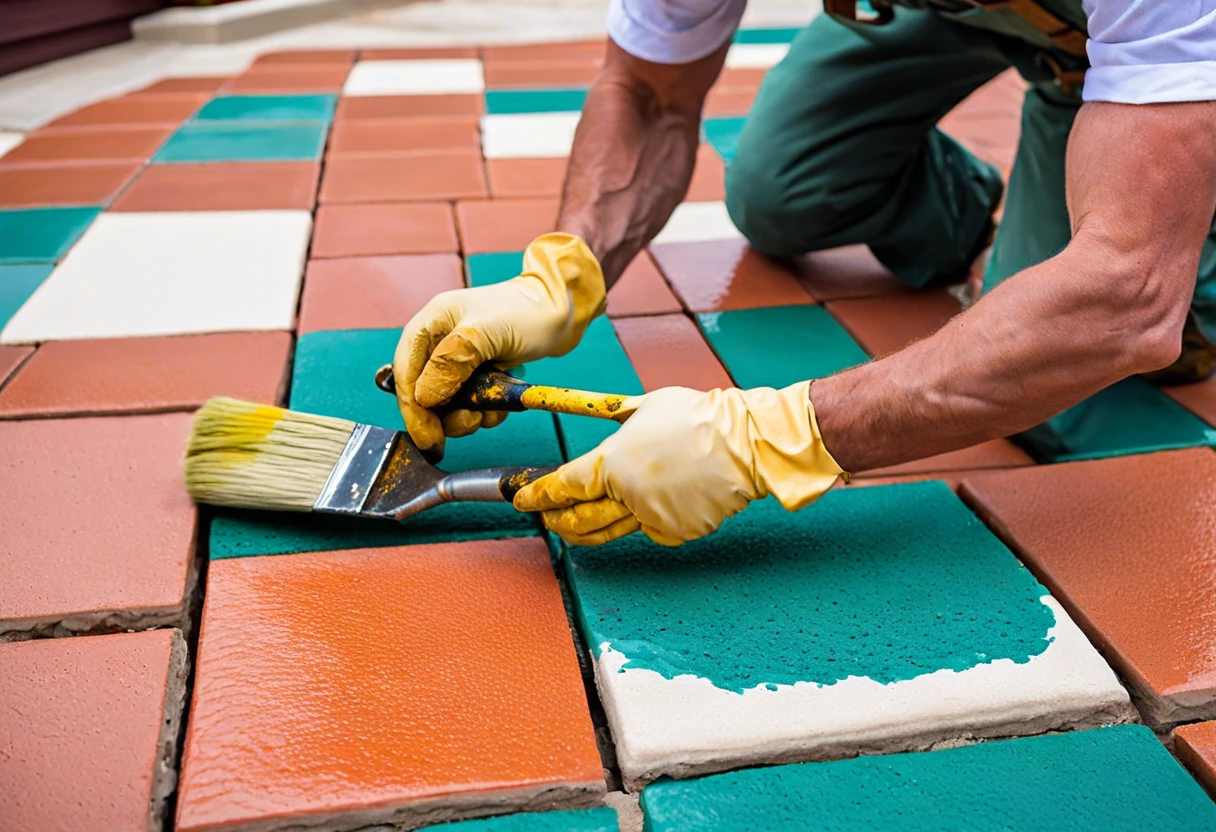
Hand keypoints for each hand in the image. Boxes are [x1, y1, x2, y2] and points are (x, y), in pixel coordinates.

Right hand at [393, 233, 604, 457]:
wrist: (560, 309)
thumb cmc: (525, 311)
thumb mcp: (486, 332)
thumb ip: (452, 362)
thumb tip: (423, 398)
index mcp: (429, 326)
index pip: (405, 374)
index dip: (413, 410)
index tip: (429, 439)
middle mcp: (438, 344)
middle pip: (423, 394)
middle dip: (445, 416)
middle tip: (470, 423)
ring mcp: (458, 361)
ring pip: (447, 404)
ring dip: (467, 416)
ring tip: (488, 412)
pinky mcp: (477, 373)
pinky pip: (470, 404)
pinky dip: (484, 411)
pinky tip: (501, 405)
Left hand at [513, 382, 846, 545]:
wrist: (745, 444)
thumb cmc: (696, 417)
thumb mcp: (643, 406)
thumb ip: (609, 415)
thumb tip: (579, 405)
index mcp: (613, 463)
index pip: (563, 486)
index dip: (538, 495)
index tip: (523, 498)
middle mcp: (628, 496)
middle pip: (579, 519)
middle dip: (555, 520)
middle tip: (544, 517)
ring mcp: (653, 518)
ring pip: (610, 531)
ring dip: (585, 531)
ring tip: (572, 526)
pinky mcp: (677, 531)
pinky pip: (649, 529)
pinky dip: (640, 520)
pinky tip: (642, 508)